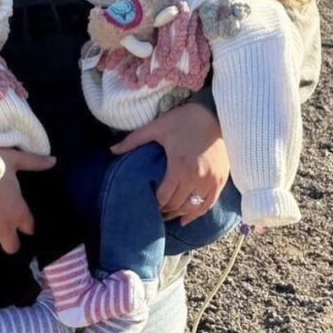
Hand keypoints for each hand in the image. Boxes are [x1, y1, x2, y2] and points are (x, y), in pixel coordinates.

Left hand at [110, 101, 229, 223]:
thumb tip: (111, 150)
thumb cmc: (183, 120)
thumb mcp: (157, 127)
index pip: (164, 197)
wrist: (214, 114)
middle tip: (154, 213)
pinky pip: (209, 204)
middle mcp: (196, 179)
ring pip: (192, 208)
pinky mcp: (221, 180)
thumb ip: (133, 140)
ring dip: (179, 214)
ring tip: (167, 215)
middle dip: (164, 211)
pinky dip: (197, 213)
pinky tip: (186, 218)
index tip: (146, 206)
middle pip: (177, 205)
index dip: (154, 205)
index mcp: (179, 168)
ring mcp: (210, 181)